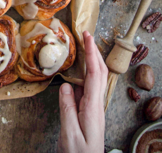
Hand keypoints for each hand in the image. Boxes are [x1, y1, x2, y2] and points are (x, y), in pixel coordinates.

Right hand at [57, 31, 107, 152]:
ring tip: (83, 46)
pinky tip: (77, 70)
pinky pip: (88, 86)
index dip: (92, 54)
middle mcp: (96, 104)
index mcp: (92, 108)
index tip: (87, 37)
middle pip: (100, 72)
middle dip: (95, 51)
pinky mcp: (89, 110)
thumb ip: (67, 108)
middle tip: (86, 35)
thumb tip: (66, 85)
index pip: (94, 74)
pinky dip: (85, 72)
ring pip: (96, 78)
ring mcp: (94, 107)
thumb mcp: (69, 133)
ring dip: (92, 59)